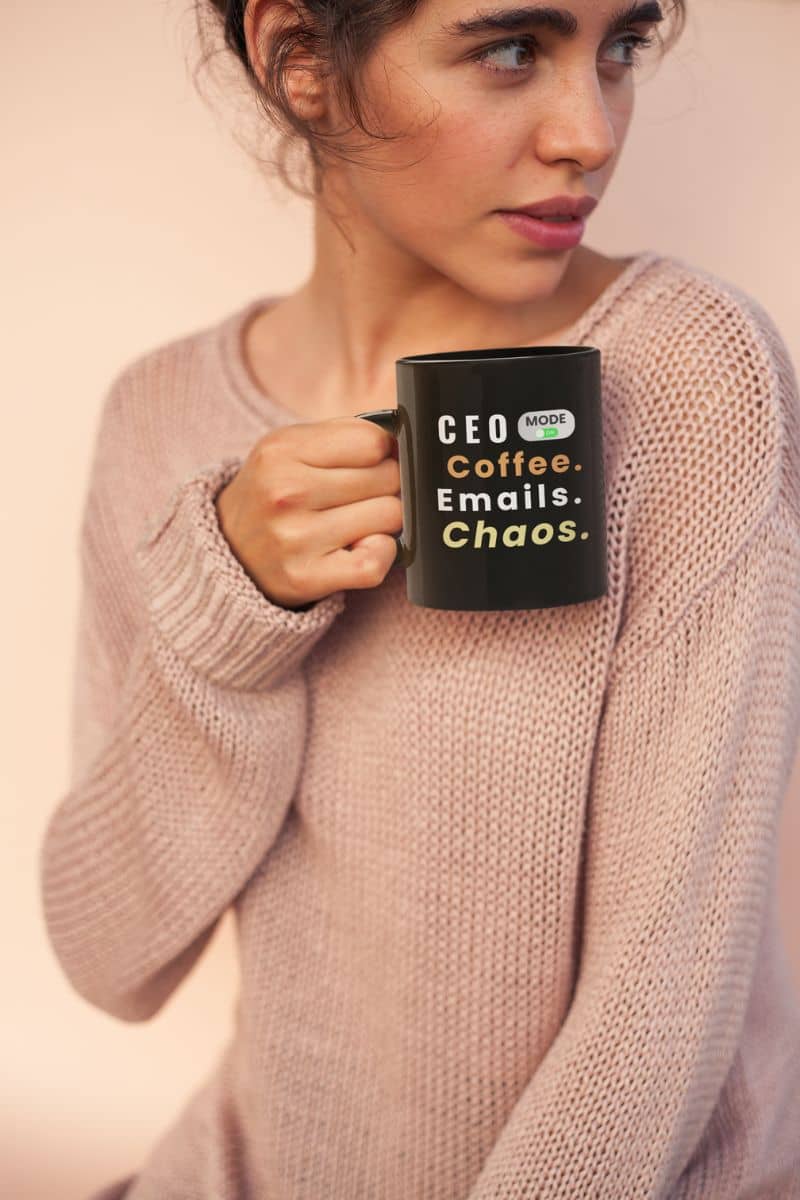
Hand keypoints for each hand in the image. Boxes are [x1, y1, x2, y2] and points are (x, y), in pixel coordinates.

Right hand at [215, 415, 401, 609]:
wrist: (228, 549)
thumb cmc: (275, 493)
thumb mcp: (292, 448)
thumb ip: (347, 434)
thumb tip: (404, 440)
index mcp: (281, 451)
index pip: (373, 441)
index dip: (381, 452)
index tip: (368, 465)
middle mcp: (285, 492)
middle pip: (387, 478)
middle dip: (385, 486)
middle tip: (361, 497)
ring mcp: (295, 538)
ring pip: (389, 516)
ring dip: (383, 521)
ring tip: (356, 521)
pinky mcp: (306, 577)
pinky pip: (375, 562)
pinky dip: (381, 554)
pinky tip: (362, 547)